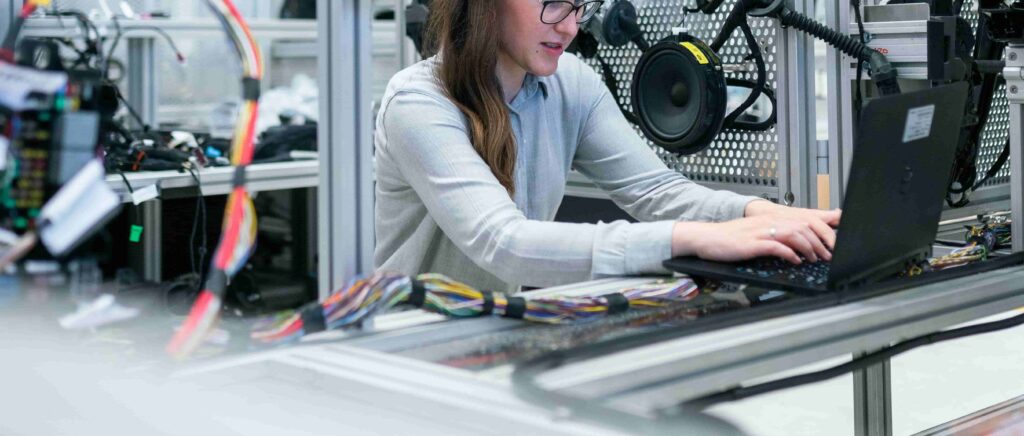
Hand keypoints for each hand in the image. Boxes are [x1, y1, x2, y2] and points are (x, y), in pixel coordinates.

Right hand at [672, 201, 841, 263]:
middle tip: (826, 255)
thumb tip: (796, 245)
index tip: (831, 244)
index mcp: (771, 218)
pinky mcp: (752, 243)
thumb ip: (776, 235)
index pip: (804, 219)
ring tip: (813, 258)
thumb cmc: (730, 238)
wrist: (707, 237)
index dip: (821, 231)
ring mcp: (760, 232)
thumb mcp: (756, 233)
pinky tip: (795, 260)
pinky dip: (790, 254)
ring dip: (808, 247)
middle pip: (803, 226)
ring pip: (794, 234)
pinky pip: (777, 246)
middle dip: (820, 241)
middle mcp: (768, 222)